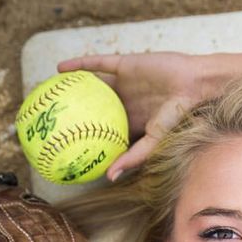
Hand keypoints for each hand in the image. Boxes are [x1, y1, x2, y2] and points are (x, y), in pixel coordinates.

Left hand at [57, 52, 208, 179]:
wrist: (194, 85)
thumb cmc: (178, 116)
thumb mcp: (154, 141)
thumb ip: (132, 157)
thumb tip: (109, 178)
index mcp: (131, 123)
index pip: (104, 134)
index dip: (86, 141)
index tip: (64, 150)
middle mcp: (125, 103)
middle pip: (92, 110)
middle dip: (72, 117)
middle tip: (48, 125)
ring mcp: (124, 83)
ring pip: (92, 86)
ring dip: (71, 88)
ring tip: (47, 94)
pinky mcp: (125, 64)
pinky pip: (98, 63)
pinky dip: (80, 65)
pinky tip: (60, 69)